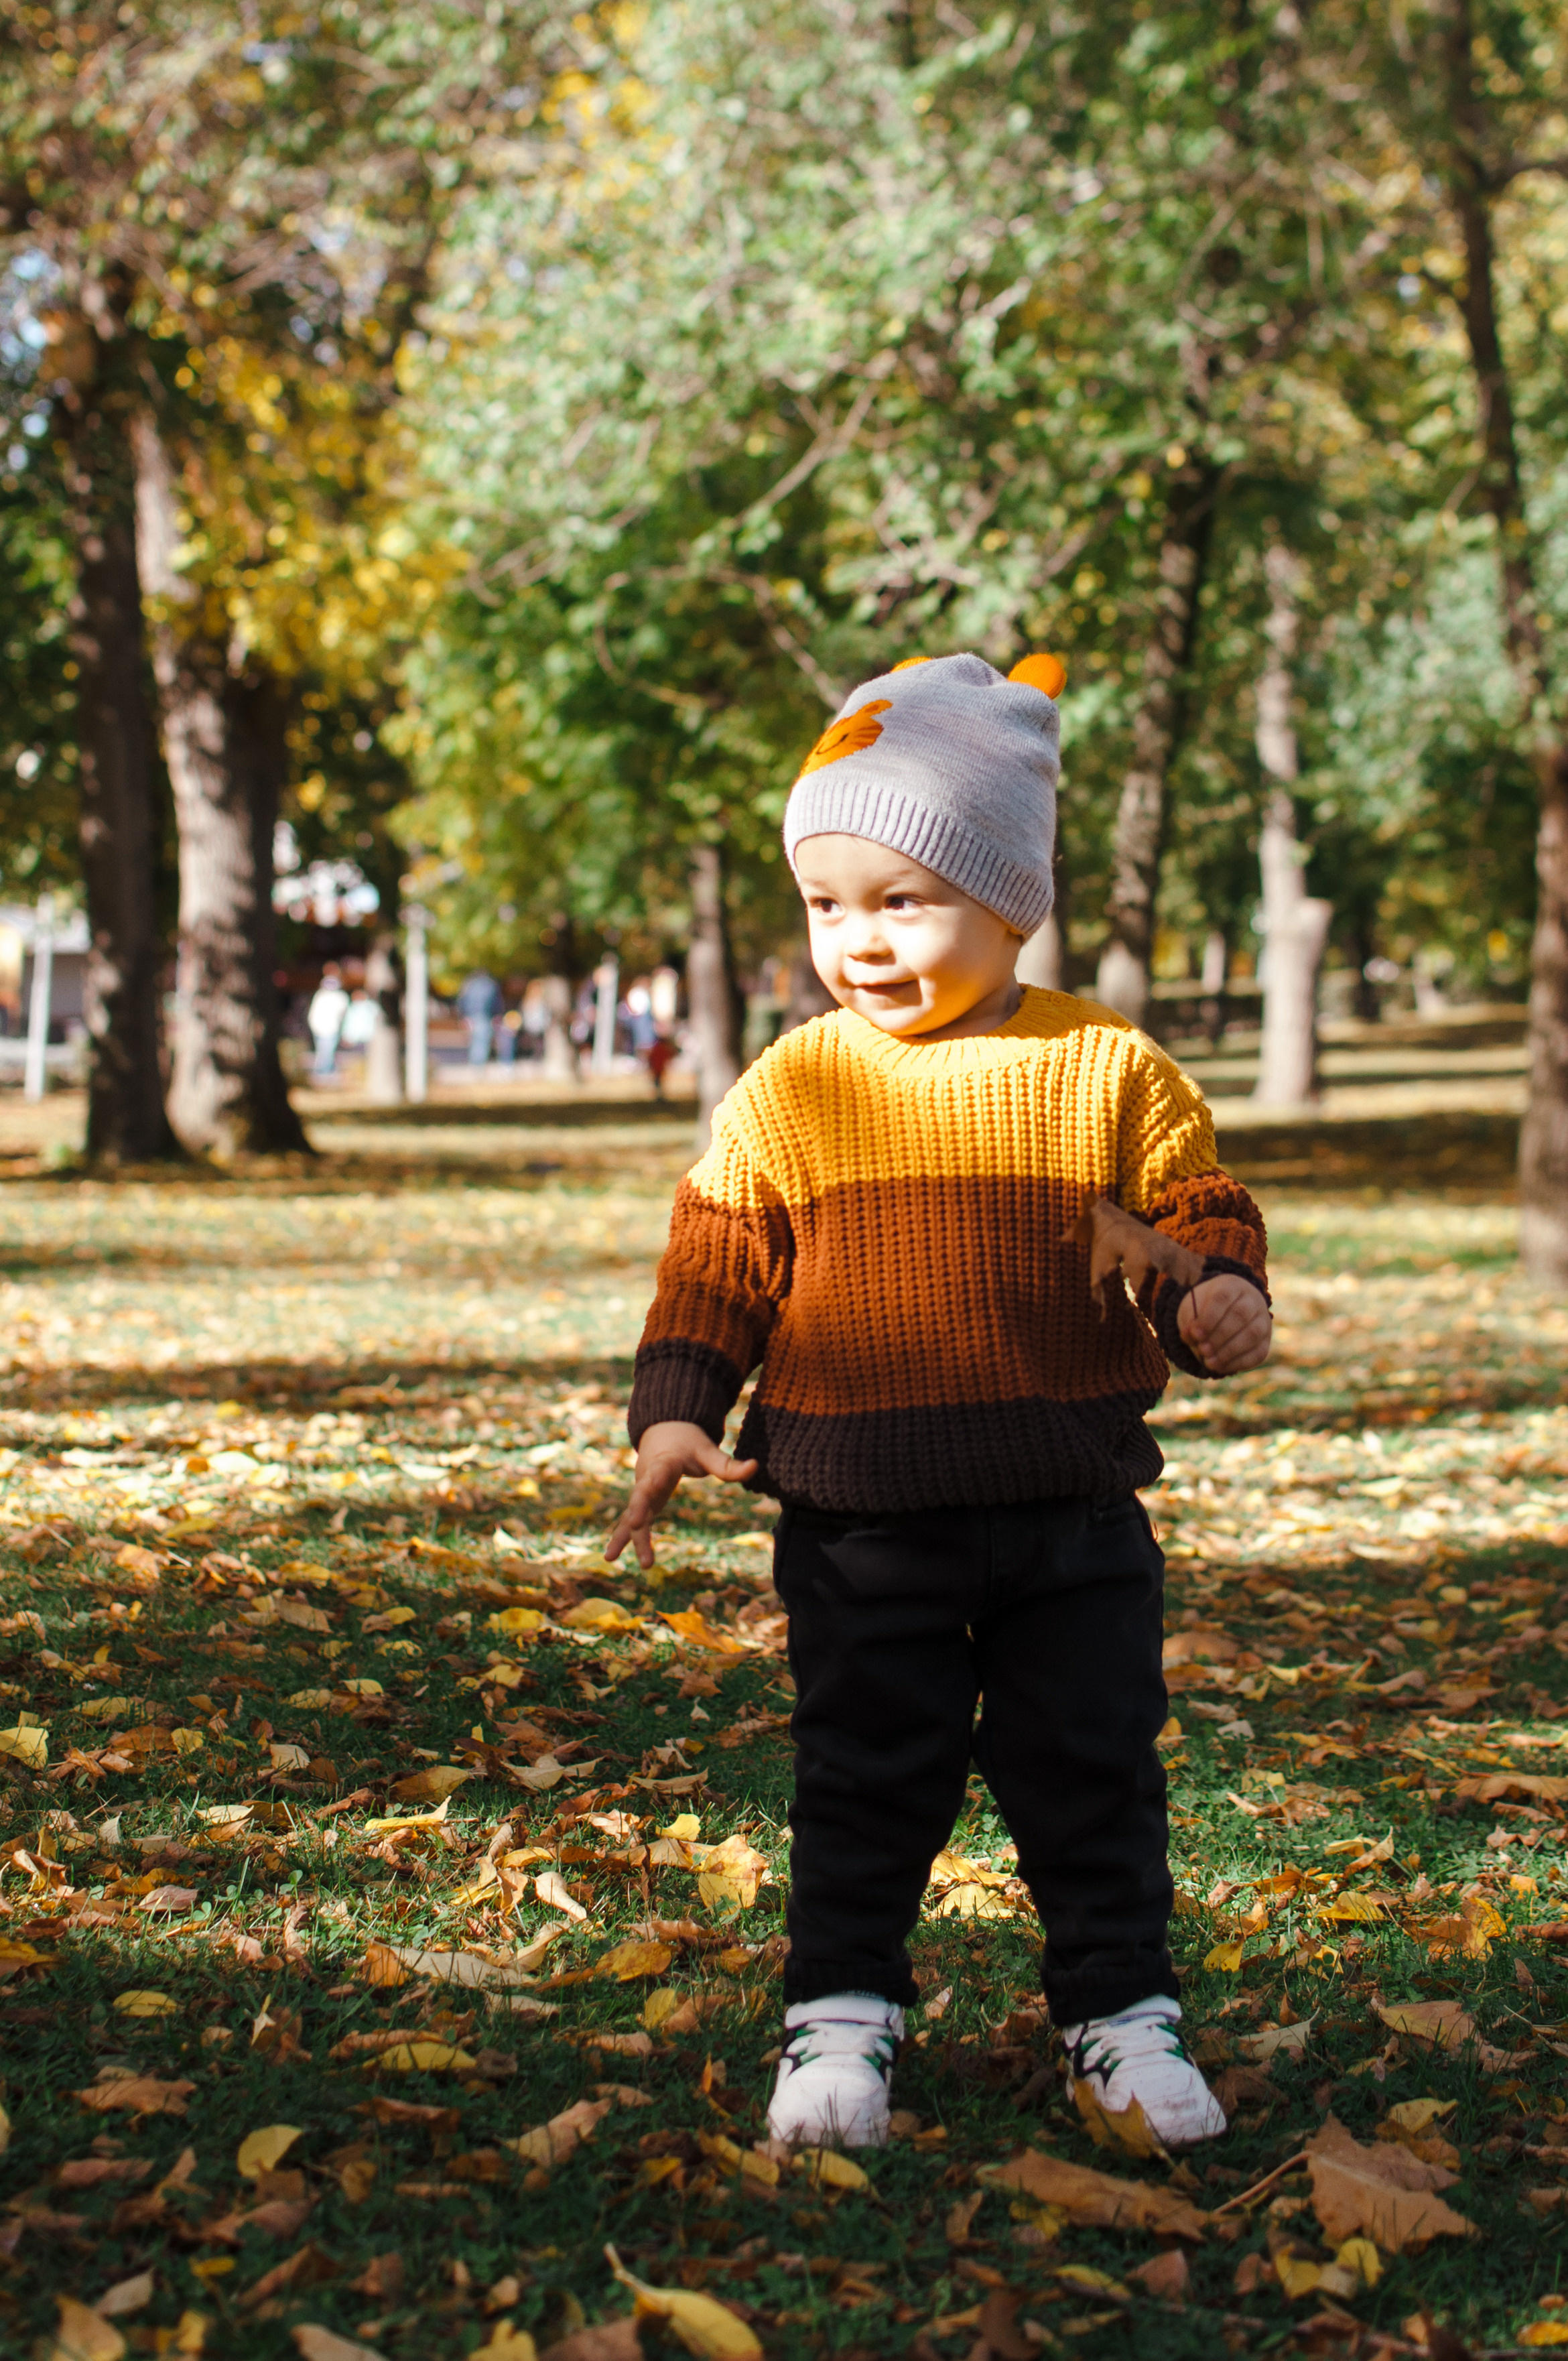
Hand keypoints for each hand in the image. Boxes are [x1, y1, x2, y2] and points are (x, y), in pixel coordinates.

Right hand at [605, 1420, 759, 1568]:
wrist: (663, 1432)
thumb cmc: (688, 1443)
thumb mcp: (708, 1450)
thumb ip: (728, 1464)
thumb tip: (756, 1467)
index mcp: (665, 1461)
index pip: (662, 1469)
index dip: (658, 1476)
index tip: (653, 1482)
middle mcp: (648, 1477)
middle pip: (642, 1495)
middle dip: (637, 1510)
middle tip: (635, 1524)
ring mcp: (642, 1491)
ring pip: (632, 1514)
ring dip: (627, 1536)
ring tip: (610, 1557)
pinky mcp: (641, 1503)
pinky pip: (629, 1522)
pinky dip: (621, 1538)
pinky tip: (608, 1557)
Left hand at [1178, 1274, 1271, 1374]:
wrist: (1222, 1314)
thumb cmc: (1204, 1309)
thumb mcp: (1192, 1310)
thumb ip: (1190, 1322)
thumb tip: (1192, 1337)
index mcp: (1231, 1285)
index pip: (1223, 1297)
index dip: (1209, 1317)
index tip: (1195, 1333)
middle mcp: (1252, 1299)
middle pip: (1240, 1315)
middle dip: (1219, 1336)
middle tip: (1203, 1350)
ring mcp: (1263, 1320)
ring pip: (1252, 1334)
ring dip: (1229, 1351)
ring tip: (1209, 1362)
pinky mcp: (1265, 1341)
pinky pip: (1258, 1353)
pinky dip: (1239, 1362)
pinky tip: (1220, 1367)